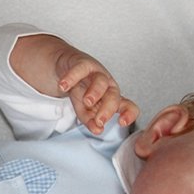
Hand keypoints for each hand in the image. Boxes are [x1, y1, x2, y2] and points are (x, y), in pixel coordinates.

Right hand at [10, 34, 139, 134]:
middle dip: (107, 110)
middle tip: (99, 121)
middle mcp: (107, 86)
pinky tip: (64, 86)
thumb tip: (97, 130)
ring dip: (95, 92)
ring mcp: (96, 73)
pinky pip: (79, 69)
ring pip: (101, 81)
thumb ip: (90, 120)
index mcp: (111, 98)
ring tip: (87, 101)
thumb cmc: (80, 88)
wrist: (66, 67)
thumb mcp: (84, 108)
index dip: (128, 114)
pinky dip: (71, 78)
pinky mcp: (83, 63)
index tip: (122, 122)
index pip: (128, 106)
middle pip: (114, 96)